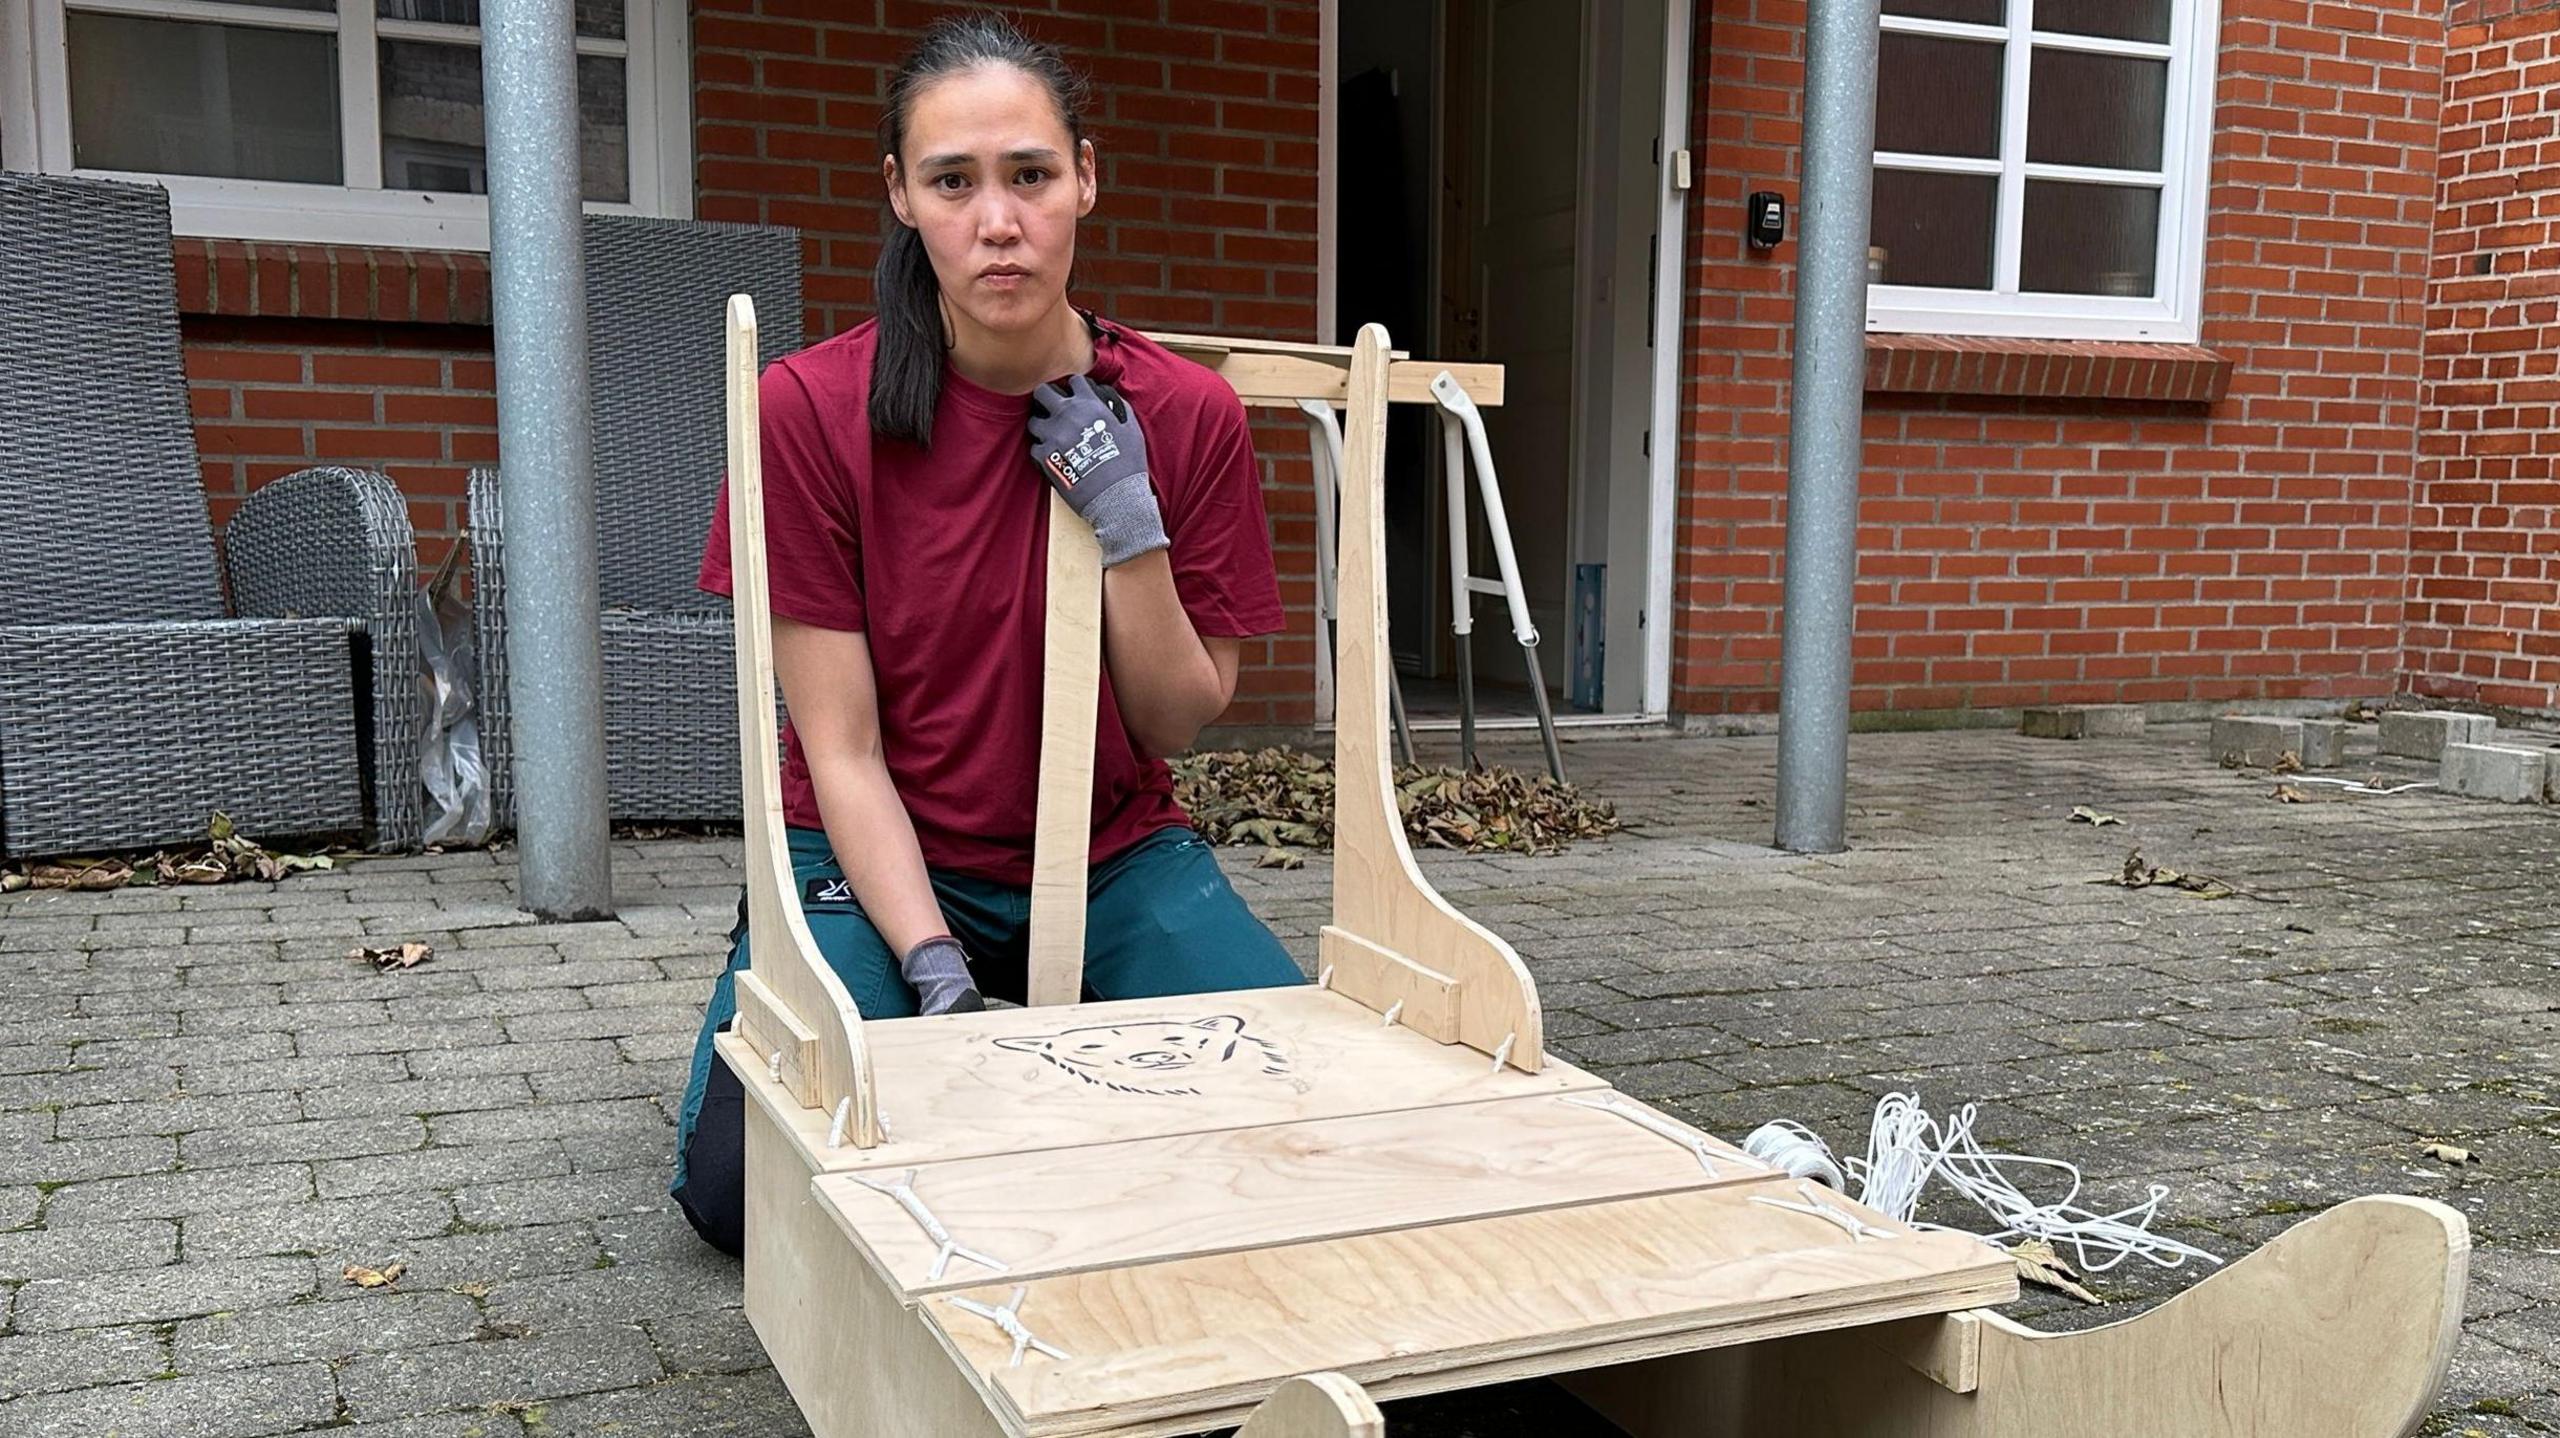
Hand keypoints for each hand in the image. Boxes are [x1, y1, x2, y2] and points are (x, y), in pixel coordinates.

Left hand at [1026, 373, 1169, 568]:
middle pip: (1042, 392)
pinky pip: (1034, 447)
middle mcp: (1067, 415)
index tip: (1075, 397)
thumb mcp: (1131, 429)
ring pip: (1033, 421)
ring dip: (1042, 427)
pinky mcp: (1044, 457)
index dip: (1074, 388)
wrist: (1116, 497)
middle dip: (1046, 398)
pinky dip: (1042, 451)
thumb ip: (1117, 407)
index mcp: (1090, 405)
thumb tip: (1106, 398)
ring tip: (1053, 437)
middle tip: (1053, 409)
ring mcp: (1053, 436)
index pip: (1074, 381)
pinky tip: (1054, 457)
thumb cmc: (1128, 464)